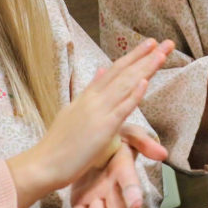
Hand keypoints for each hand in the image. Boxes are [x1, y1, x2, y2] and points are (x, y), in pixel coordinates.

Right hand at [7, 38, 173, 207]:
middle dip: (144, 56)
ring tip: (161, 54)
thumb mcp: (73, 111)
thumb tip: (100, 71)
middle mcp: (93, 99)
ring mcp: (98, 112)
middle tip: (164, 43)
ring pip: (125, 85)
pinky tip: (145, 81)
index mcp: (87, 96)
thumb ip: (89, 92)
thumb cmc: (58, 145)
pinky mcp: (102, 129)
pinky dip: (134, 95)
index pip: (114, 71)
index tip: (149, 45)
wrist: (43, 164)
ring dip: (144, 69)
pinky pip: (121, 109)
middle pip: (123, 72)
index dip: (132, 57)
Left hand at [67, 124, 167, 207]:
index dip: (133, 193)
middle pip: (117, 206)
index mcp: (124, 170)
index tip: (136, 205)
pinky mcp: (81, 200)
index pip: (130, 183)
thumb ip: (143, 142)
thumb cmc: (113, 139)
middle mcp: (113, 188)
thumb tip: (163, 154)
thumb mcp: (128, 134)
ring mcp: (97, 196)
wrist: (89, 142)